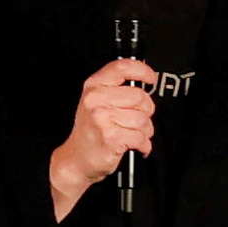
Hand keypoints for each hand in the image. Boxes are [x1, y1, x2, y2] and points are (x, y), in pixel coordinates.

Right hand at [47, 56, 157, 218]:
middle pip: (139, 96)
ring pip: (143, 118)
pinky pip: (141, 136)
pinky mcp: (111, 138)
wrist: (76, 159)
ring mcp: (102, 118)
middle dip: (146, 110)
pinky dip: (142, 144)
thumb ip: (116, 87)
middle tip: (136, 118)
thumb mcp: (96, 101)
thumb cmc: (90, 130)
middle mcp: (96, 100)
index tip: (151, 79)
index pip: (123, 67)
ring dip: (144, 130)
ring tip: (131, 133)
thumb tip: (143, 78)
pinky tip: (133, 144)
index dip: (143, 71)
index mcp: (93, 86)